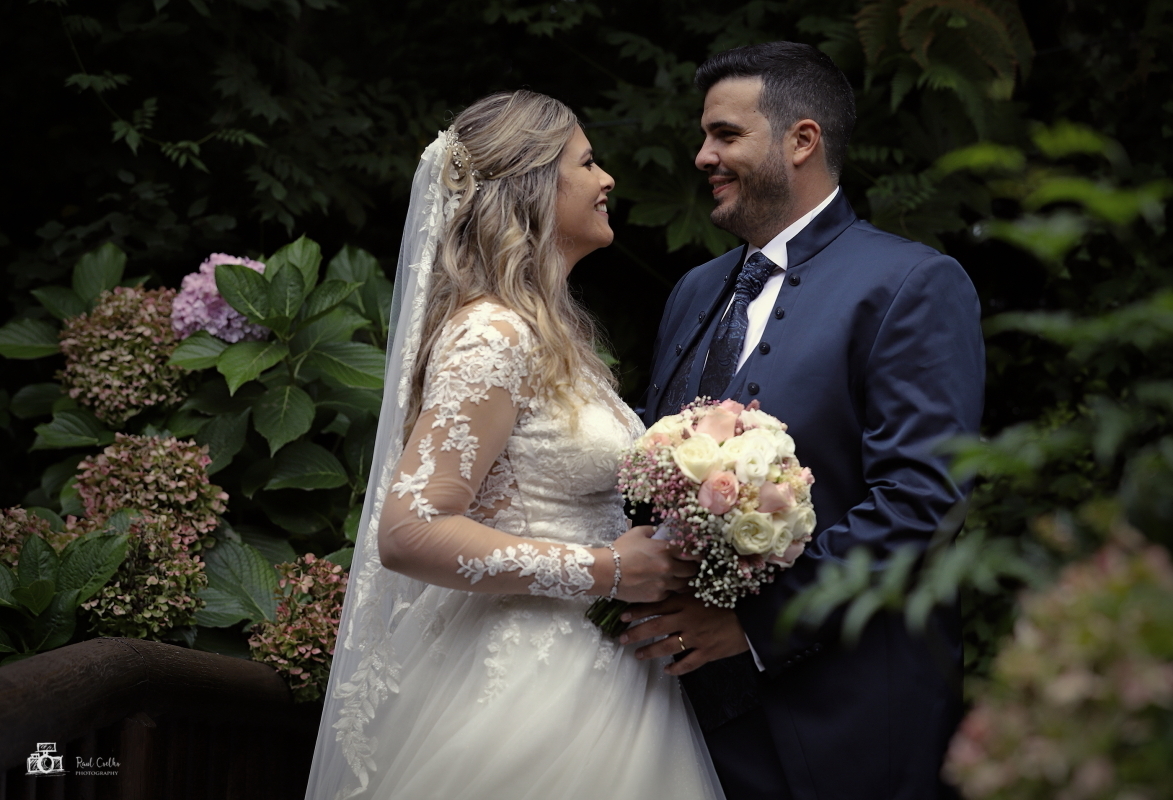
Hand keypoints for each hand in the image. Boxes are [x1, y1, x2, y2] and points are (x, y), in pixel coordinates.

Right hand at [608, 526, 697, 602]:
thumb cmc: (620, 550)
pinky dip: (670, 589)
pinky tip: (664, 584)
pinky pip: (671, 593)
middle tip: (689, 566)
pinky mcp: (657, 596)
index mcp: (666, 549)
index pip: (693, 553)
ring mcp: (664, 583)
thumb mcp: (638, 533)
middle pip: (692, 570)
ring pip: (684, 584)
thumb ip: (655, 531)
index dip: (698, 554)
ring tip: (678, 576)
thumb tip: (664, 532)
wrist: (605, 572)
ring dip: (683, 580)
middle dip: (692, 568)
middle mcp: (668, 567)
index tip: (697, 555)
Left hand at [618, 593, 748, 675]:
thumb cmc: (731, 599)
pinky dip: (676, 668)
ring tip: (638, 655)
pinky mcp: (708, 652)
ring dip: (650, 651)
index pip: (657, 605)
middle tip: (622, 638)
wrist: (753, 616)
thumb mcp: (707, 588)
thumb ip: (687, 588)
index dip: (638, 611)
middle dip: (636, 632)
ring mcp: (697, 637)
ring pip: (667, 646)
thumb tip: (669, 584)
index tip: (623, 615)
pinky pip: (688, 663)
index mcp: (687, 601)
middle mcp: (688, 619)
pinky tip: (667, 670)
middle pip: (656, 626)